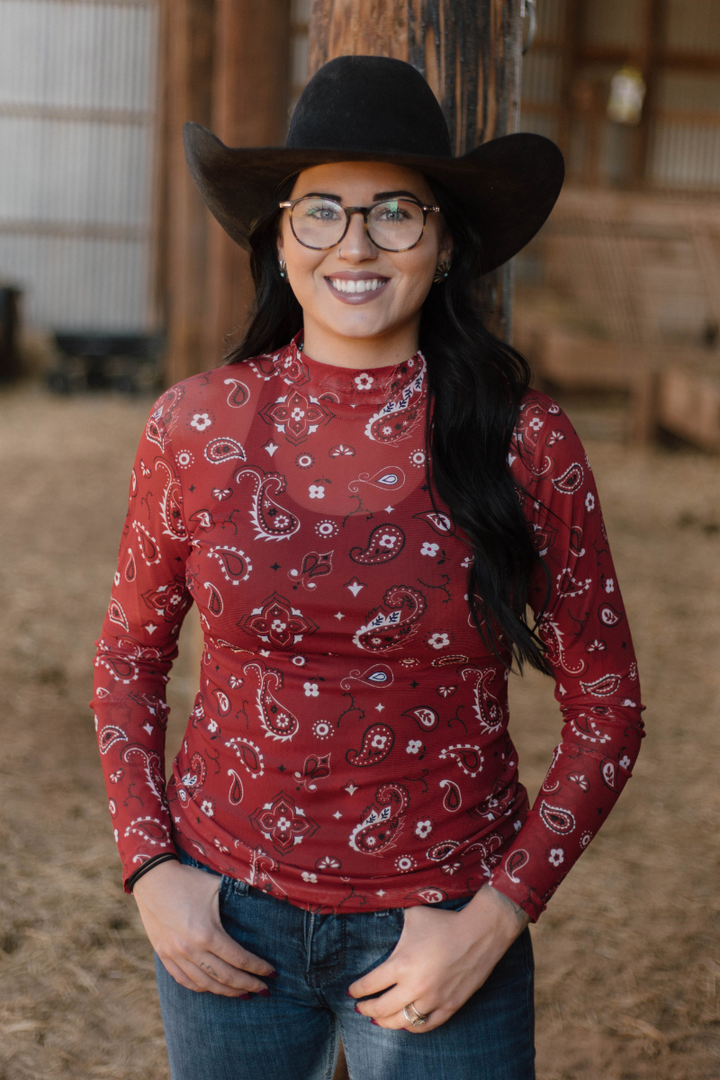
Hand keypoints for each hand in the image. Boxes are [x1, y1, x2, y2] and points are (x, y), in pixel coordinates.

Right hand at [132, 859, 275, 995]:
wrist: (152, 879)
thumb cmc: (188, 880)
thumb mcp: (217, 886)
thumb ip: (240, 897)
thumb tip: (267, 900)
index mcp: (207, 933)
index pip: (239, 959)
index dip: (258, 969)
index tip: (272, 974)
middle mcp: (191, 950)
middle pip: (225, 978)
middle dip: (248, 986)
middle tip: (265, 991)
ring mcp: (175, 956)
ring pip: (205, 985)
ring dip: (227, 992)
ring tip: (243, 994)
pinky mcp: (164, 956)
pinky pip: (184, 981)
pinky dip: (202, 988)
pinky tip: (214, 988)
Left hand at [348, 885, 528, 1032]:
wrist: (479, 932)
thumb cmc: (443, 922)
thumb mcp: (412, 917)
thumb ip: (394, 925)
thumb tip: (379, 915)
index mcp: (401, 964)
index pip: (370, 985)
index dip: (357, 991)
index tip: (351, 992)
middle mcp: (415, 987)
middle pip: (382, 1009)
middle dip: (366, 1010)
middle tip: (360, 1008)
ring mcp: (433, 1000)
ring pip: (402, 1022)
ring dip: (386, 1022)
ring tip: (378, 1020)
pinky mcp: (450, 1007)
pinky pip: (426, 1025)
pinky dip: (412, 1026)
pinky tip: (405, 1023)